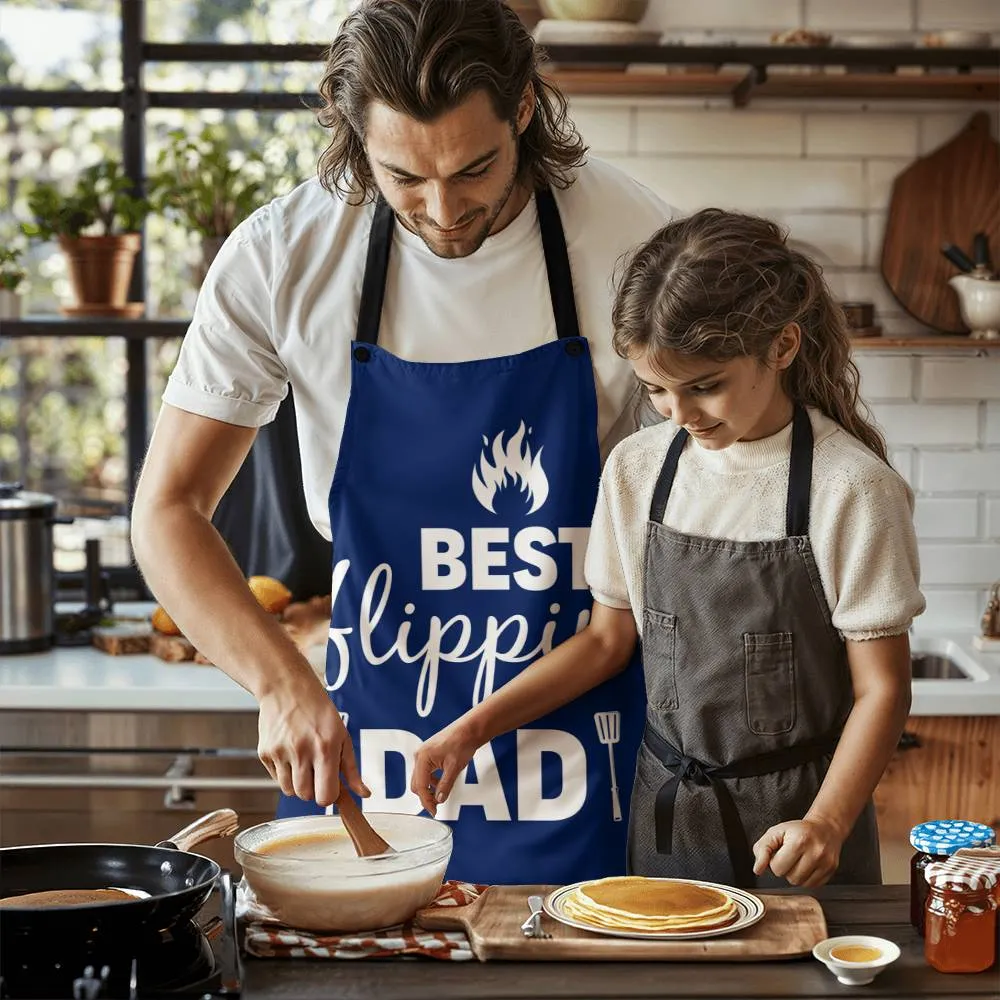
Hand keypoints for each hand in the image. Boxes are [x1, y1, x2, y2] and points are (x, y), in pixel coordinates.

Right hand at [257, 676, 367, 806]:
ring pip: (289, 791)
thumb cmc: (318, 710)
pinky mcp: (265, 753)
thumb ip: (352, 769)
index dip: (329, 795)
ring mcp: (280, 753)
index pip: (325, 796)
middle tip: (316, 769)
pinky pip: (276, 779)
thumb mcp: (342, 736)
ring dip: (298, 783)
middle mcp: (301, 752)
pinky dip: (284, 773)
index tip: (330, 786)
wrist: (287, 688)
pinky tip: (290, 753)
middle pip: (306, 796)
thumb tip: (363, 794)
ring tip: (303, 760)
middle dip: (313, 788)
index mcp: (325, 748)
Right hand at [410, 720, 478, 815]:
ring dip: (428, 789)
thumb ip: (445, 785)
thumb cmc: (462, 742)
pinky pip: (425, 772)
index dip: (427, 802)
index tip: (434, 811)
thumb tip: (439, 800)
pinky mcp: (428, 754)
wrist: (469, 729)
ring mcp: (423, 754)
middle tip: (437, 807)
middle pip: (417, 784)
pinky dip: (431, 781)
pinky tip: (441, 783)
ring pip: (420, 779)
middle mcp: (419, 755)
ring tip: (440, 795)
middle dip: (426, 796)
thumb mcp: (454, 768)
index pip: (420, 787)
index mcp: (422, 758)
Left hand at [752, 817, 844, 887]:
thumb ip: (762, 849)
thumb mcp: (775, 832)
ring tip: (798, 861)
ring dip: (795, 874)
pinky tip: (807, 865)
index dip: (775, 861)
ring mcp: (825, 863)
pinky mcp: (831, 870)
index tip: (780, 852)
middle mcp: (815, 853)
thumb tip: (757, 869)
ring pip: (800, 884)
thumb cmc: (798, 830)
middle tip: (790, 856)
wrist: (825, 828)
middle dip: (785, 869)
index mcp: (799, 842)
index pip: (777, 868)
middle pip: (789, 878)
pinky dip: (806, 878)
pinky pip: (812, 886)